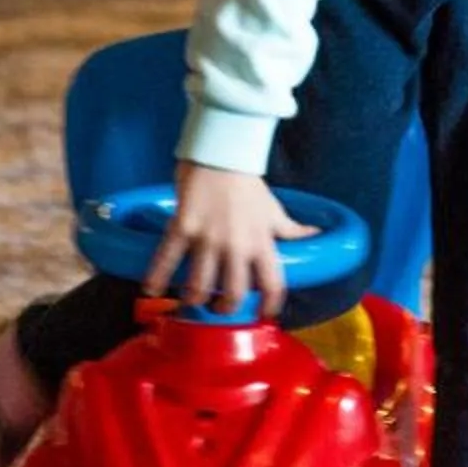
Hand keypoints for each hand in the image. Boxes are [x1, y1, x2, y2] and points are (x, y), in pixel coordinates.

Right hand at [142, 162, 314, 316]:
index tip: (263, 313)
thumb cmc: (248, 183)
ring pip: (200, 285)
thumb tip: (316, 235)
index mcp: (262, 242)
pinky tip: (151, 288)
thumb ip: (291, 229)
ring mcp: (208, 238)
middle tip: (217, 307)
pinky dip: (156, 277)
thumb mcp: (274, 209)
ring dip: (193, 298)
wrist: (221, 153)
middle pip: (234, 293)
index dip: (270, 305)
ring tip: (189, 298)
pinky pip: (167, 259)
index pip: (274, 285)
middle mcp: (237, 245)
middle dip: (225, 307)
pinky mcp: (183, 227)